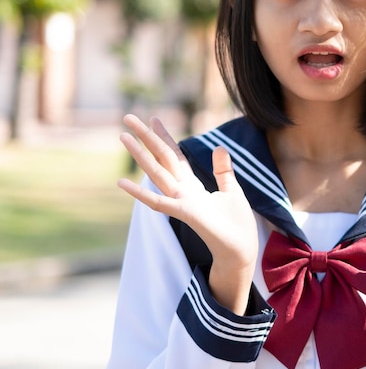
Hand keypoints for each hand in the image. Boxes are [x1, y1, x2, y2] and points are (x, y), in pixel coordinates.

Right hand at [118, 114, 258, 313]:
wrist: (241, 251)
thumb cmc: (236, 225)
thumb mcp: (232, 191)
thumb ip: (223, 170)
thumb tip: (218, 146)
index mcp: (194, 186)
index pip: (175, 156)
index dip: (165, 137)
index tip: (154, 118)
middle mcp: (183, 192)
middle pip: (162, 159)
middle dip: (146, 138)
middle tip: (128, 117)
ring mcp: (181, 202)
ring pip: (156, 173)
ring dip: (139, 155)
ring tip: (123, 137)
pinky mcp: (185, 214)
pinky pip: (159, 202)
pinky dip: (140, 193)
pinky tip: (122, 182)